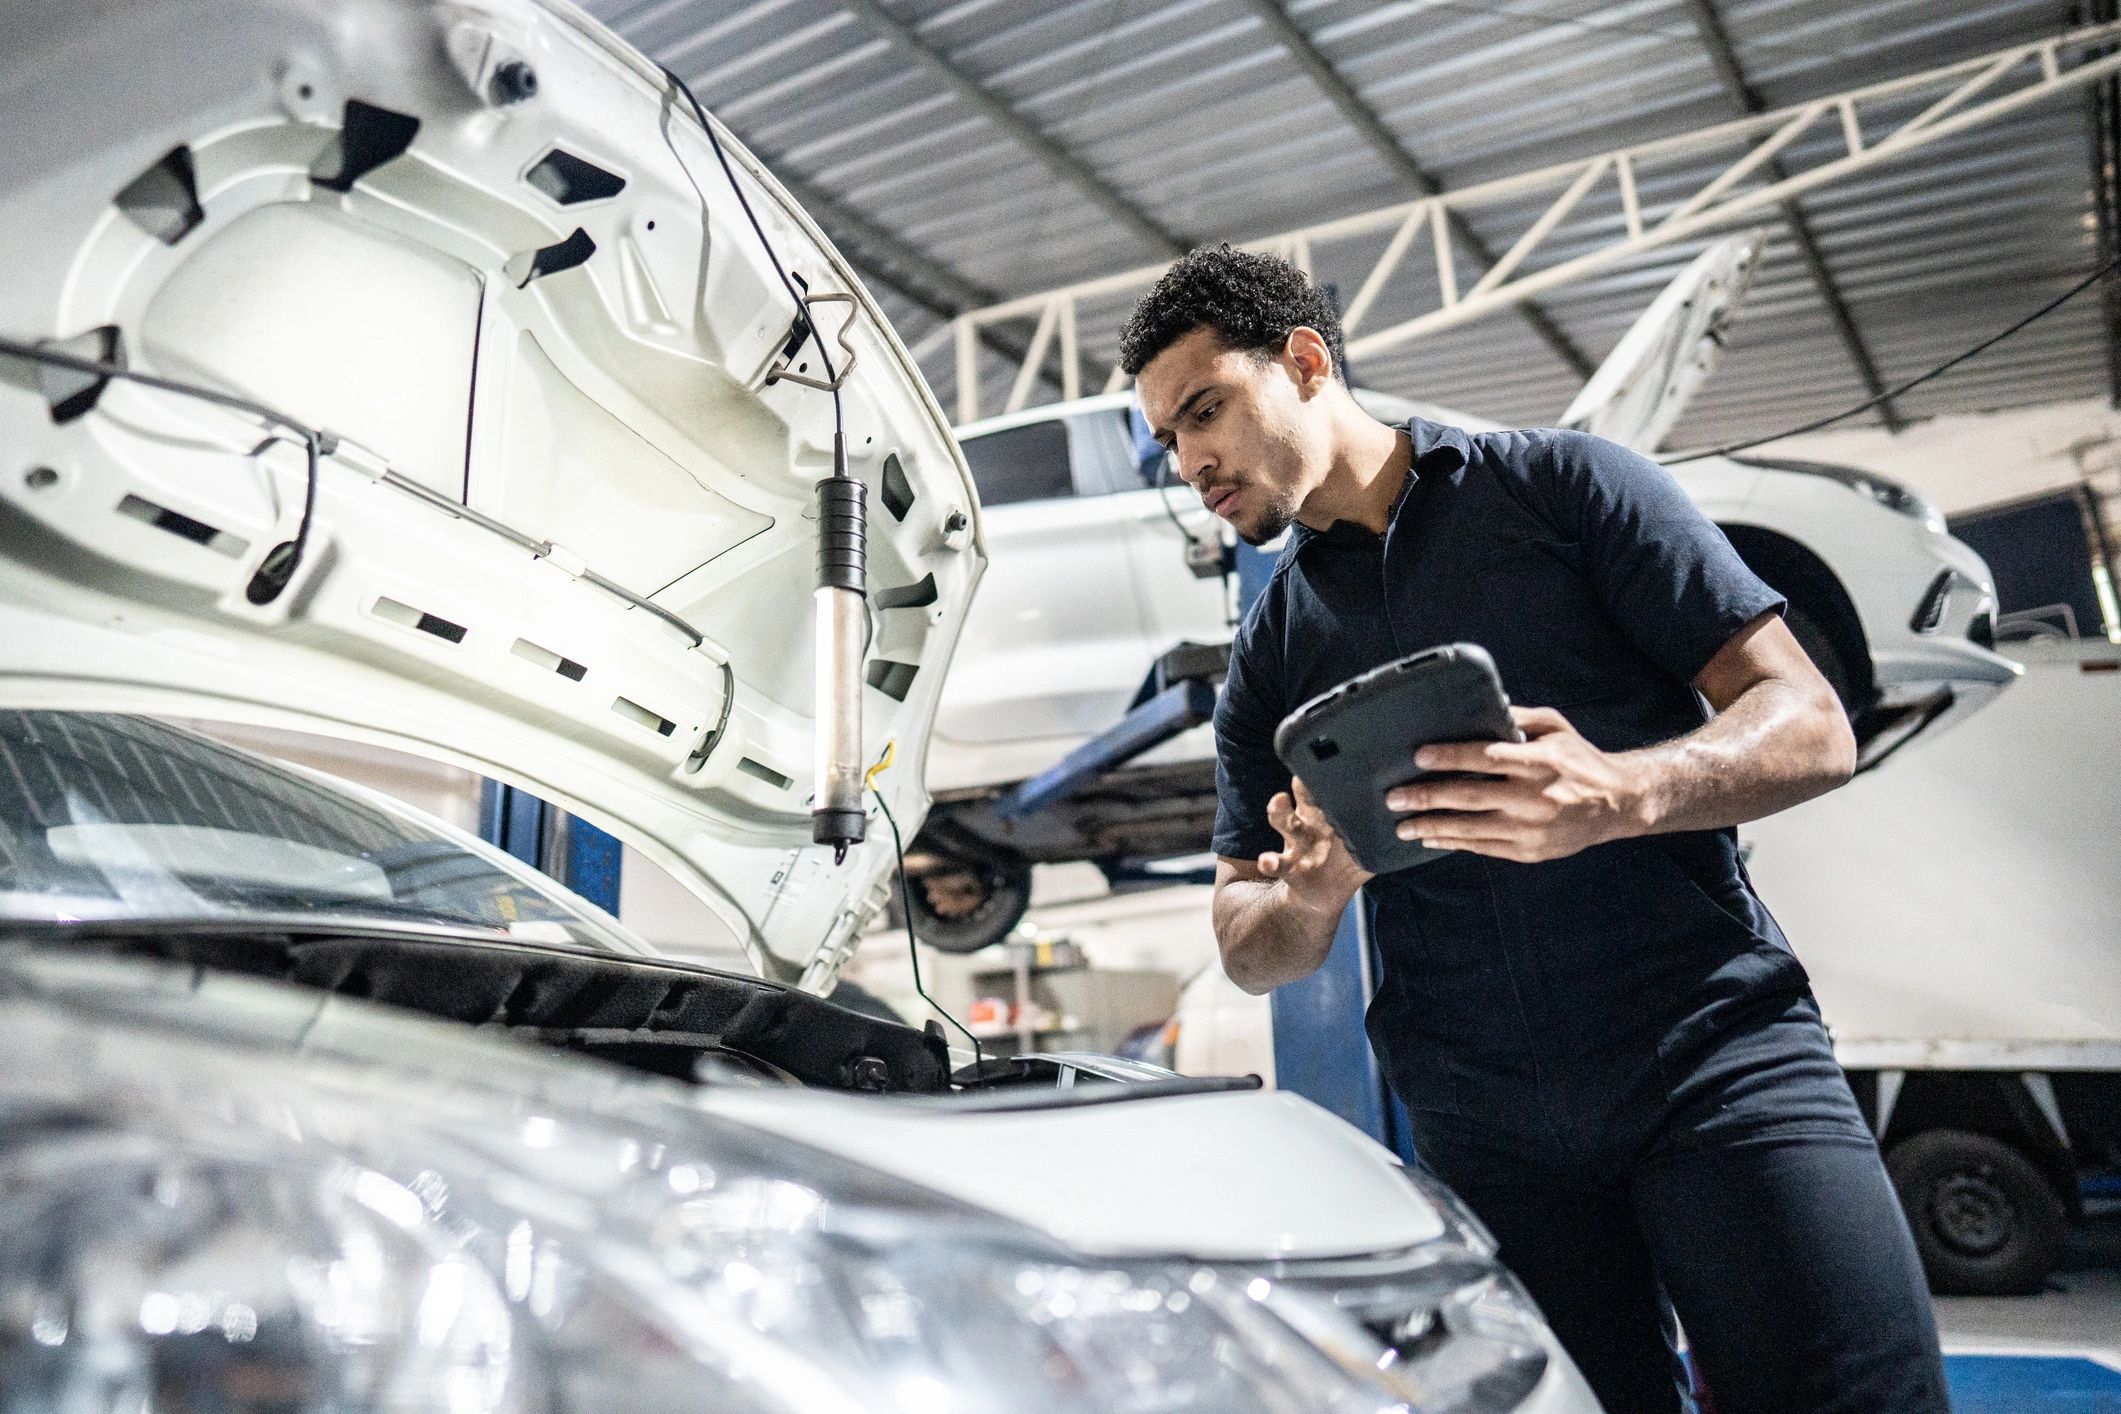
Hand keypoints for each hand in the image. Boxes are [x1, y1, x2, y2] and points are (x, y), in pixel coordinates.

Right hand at [1261, 776, 1373, 912]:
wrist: (1327, 894)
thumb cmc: (1350, 864)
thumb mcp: (1369, 849)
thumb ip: (1386, 836)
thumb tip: (1419, 820)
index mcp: (1333, 814)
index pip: (1330, 789)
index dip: (1330, 777)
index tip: (1333, 766)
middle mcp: (1312, 821)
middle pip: (1305, 796)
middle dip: (1305, 785)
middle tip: (1308, 775)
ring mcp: (1297, 842)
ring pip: (1284, 819)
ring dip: (1279, 809)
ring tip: (1278, 802)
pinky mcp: (1287, 866)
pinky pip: (1275, 862)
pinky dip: (1269, 861)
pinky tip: (1267, 860)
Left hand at [1385, 706, 1649, 862]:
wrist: (1618, 804)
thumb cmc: (1580, 759)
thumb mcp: (1556, 728)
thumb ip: (1518, 717)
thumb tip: (1479, 704)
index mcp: (1541, 762)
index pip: (1487, 758)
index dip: (1451, 756)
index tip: (1418, 755)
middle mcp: (1535, 798)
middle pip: (1471, 797)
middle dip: (1427, 797)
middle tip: (1393, 796)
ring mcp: (1531, 830)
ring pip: (1471, 830)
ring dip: (1431, 827)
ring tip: (1401, 825)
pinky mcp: (1530, 852)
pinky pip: (1483, 849)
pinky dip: (1453, 843)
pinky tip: (1429, 839)